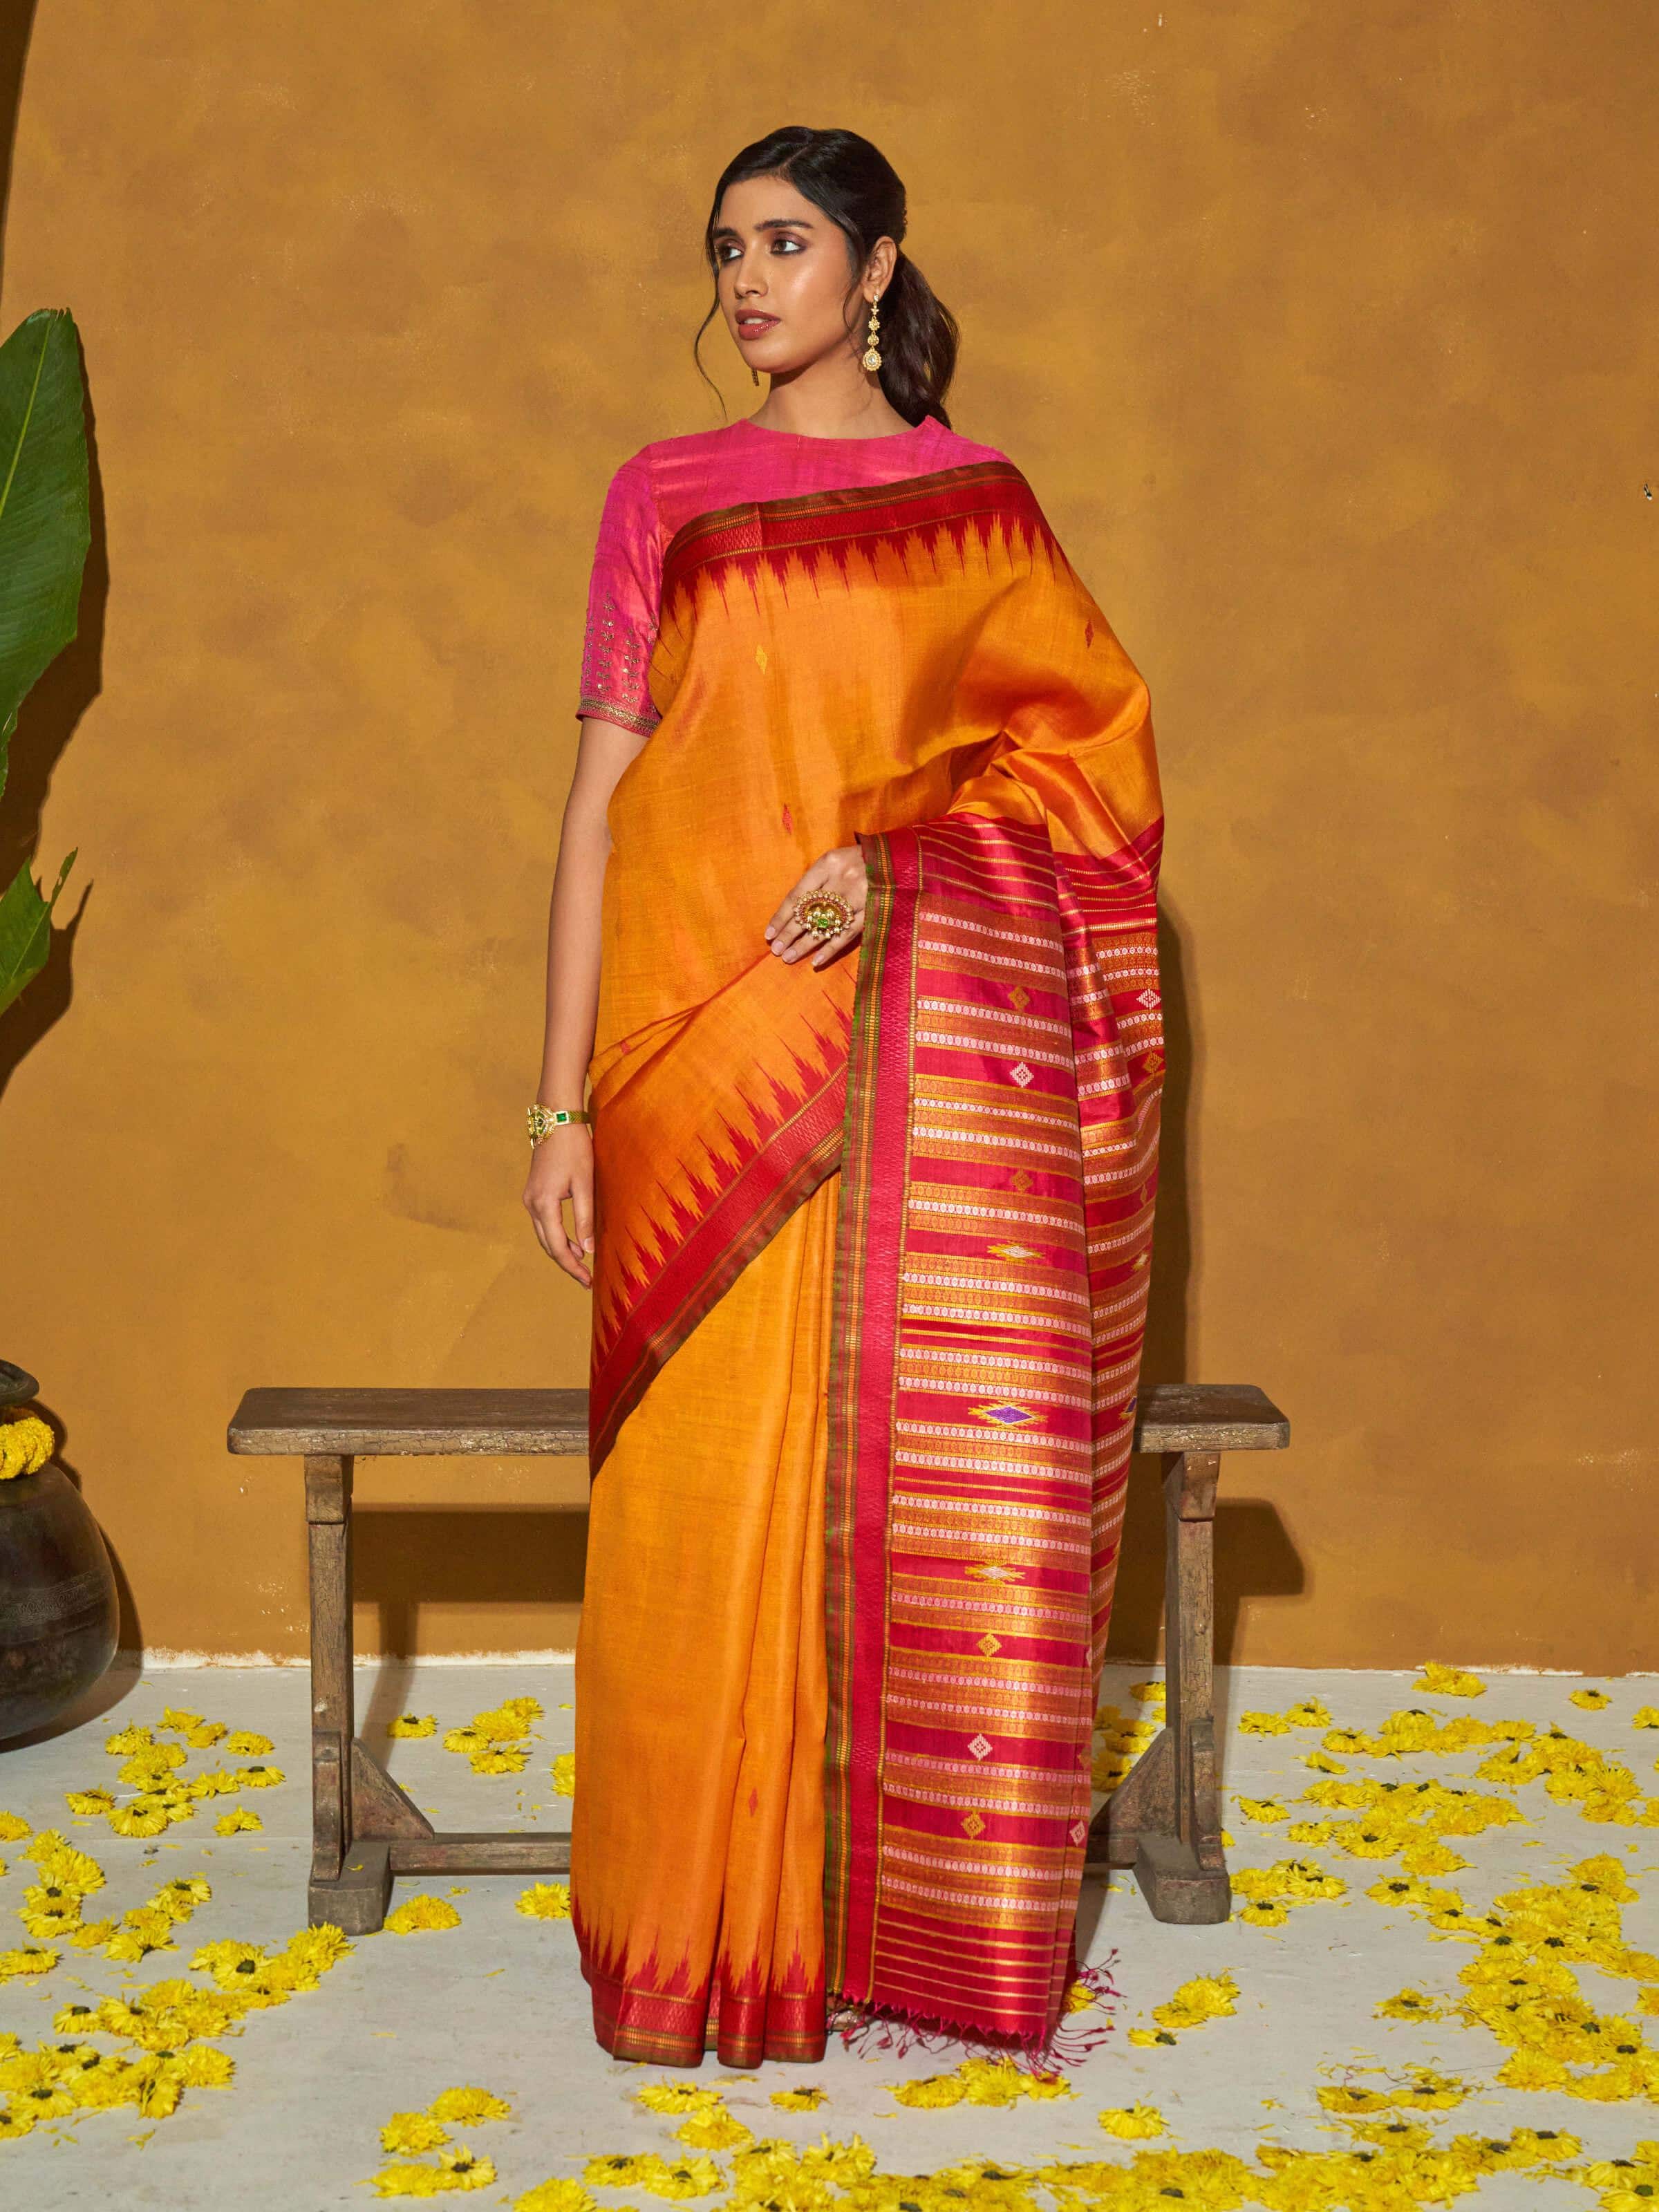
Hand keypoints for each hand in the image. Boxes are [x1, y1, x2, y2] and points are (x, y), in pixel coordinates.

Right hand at [522, 1123, 593, 1287]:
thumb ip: (585, 1217)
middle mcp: (531, 1204)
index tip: (588, 1281)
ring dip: (561, 1250)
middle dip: (566, 1263)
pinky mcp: (534, 1192)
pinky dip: (556, 1236)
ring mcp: (530, 1198)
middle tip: (586, 1280)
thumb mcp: (585, 1183)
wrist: (556, 1119)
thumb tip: (587, 1250)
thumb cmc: (574, 1148)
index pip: (557, 1246)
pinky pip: (544, 1223)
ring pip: (544, 1235)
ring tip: (581, 1265)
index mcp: (544, 1203)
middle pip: (547, 1244)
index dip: (572, 1266)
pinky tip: (572, 1242)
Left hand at [764, 844, 867, 968]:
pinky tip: (816, 961)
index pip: (798, 895)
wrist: (899, 858)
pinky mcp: (874, 911)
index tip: (769, 933)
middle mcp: (843, 879)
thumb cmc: (860, 859)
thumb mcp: (836, 860)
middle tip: (776, 949)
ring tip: (789, 957)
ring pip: (826, 926)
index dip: (782, 916)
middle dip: (790, 933)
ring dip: (806, 944)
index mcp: (828, 863)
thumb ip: (817, 881)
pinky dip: (830, 949)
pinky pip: (848, 934)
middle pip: (809, 912)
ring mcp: (860, 897)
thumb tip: (792, 912)